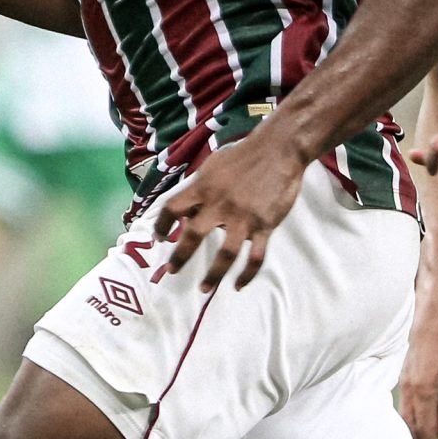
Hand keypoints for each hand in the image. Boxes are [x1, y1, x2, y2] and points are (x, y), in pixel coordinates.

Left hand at [153, 131, 308, 291]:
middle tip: (171, 271)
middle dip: (180, 257)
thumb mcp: (214, 166)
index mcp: (203, 188)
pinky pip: (255, 257)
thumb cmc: (244, 156)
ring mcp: (244, 217)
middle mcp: (220, 204)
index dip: (161, 225)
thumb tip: (186, 211)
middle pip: (193, 236)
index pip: (172, 208)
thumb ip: (200, 189)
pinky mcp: (264, 225)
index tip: (158, 238)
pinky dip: (246, 275)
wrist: (279, 150)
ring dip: (213, 275)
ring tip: (204, 288)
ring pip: (226, 255)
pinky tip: (238, 285)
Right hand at [398, 289, 437, 438]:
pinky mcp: (404, 379)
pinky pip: (405, 410)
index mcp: (424, 389)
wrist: (434, 305)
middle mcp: (409, 389)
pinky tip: (415, 438)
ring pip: (404, 423)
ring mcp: (403, 384)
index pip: (424, 433)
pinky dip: (409, 428)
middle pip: (409, 433)